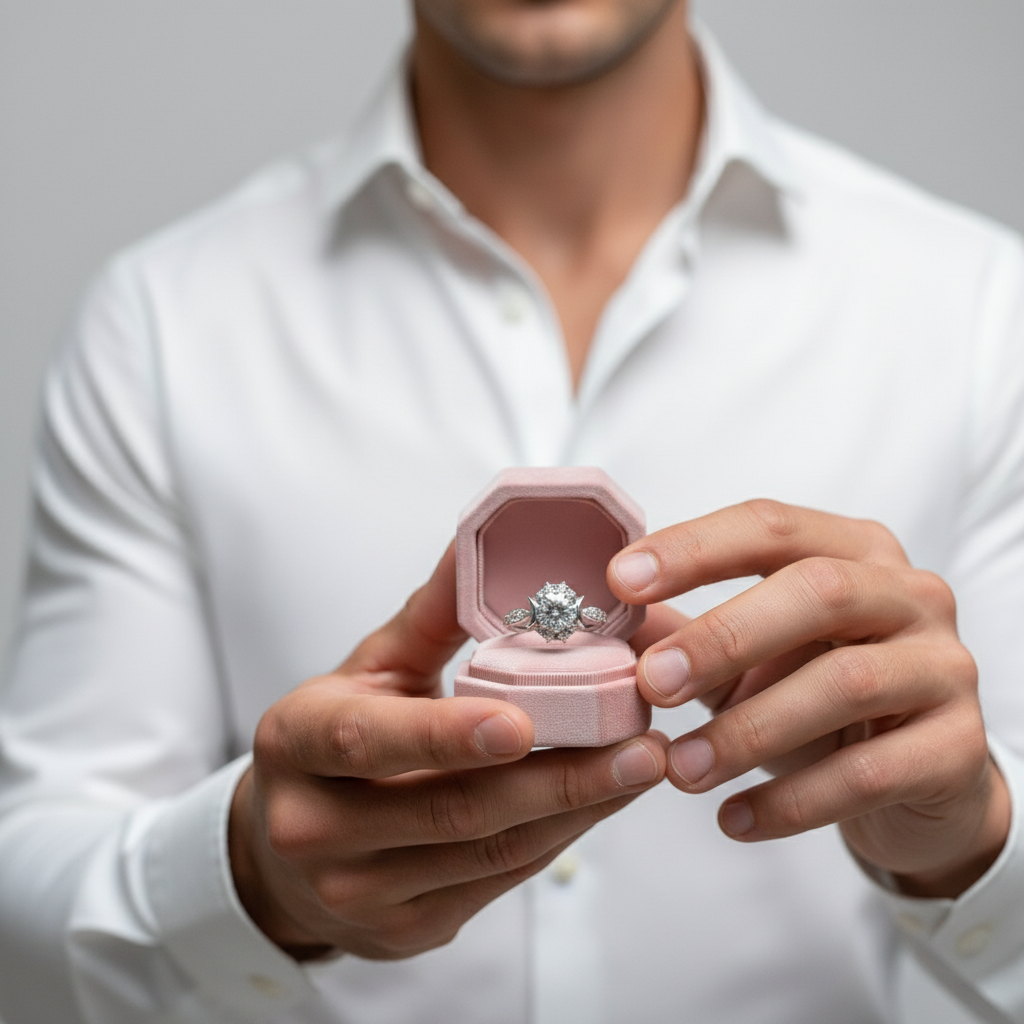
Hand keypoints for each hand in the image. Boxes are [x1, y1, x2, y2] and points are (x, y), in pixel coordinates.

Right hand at [229, 543, 666, 959]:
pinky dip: (558, 839)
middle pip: (451, 808)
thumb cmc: (333, 738)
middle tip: (639, 742)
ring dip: (576, 810)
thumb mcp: (369, 668)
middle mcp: (314, 827)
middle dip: (558, 778)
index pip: (369, 740)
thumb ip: (431, 613)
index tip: (526, 722)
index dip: (447, 734)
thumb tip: (484, 541)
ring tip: (641, 766)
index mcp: (297, 743)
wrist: (283, 850)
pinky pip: (497, 883)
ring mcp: (357, 892)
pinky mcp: (402, 930)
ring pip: (488, 853)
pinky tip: (601, 801)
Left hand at [607, 500, 1009, 898]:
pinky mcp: (959, 747)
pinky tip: (733, 820)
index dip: (694, 548)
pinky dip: (792, 800)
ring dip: (748, 730)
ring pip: (845, 682)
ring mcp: (943, 667)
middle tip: (650, 684)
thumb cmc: (820, 698)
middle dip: (723, 637)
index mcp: (852, 551)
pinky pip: (871, 773)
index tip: (621, 581)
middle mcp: (909, 594)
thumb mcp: (753, 658)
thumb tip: (608, 631)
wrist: (918, 779)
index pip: (771, 527)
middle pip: (817, 593)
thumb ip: (686, 637)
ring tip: (680, 769)